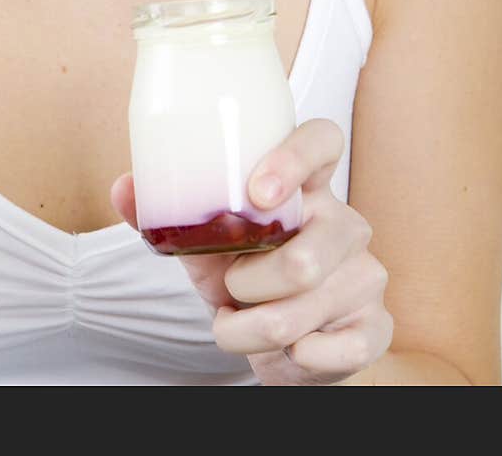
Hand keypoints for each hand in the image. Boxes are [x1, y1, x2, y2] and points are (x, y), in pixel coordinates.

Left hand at [111, 118, 392, 384]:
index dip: (295, 157)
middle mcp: (344, 222)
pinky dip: (294, 361)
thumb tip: (124, 186)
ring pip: (307, 306)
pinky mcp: (377, 325)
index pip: (323, 140)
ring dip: (254, 330)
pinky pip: (341, 348)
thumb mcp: (206, 248)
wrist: (289, 345)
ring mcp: (366, 274)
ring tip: (240, 325)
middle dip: (251, 286)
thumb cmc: (245, 278)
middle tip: (232, 288)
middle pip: (310, 253)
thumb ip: (169, 217)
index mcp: (306, 187)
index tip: (256, 190)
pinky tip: (288, 353)